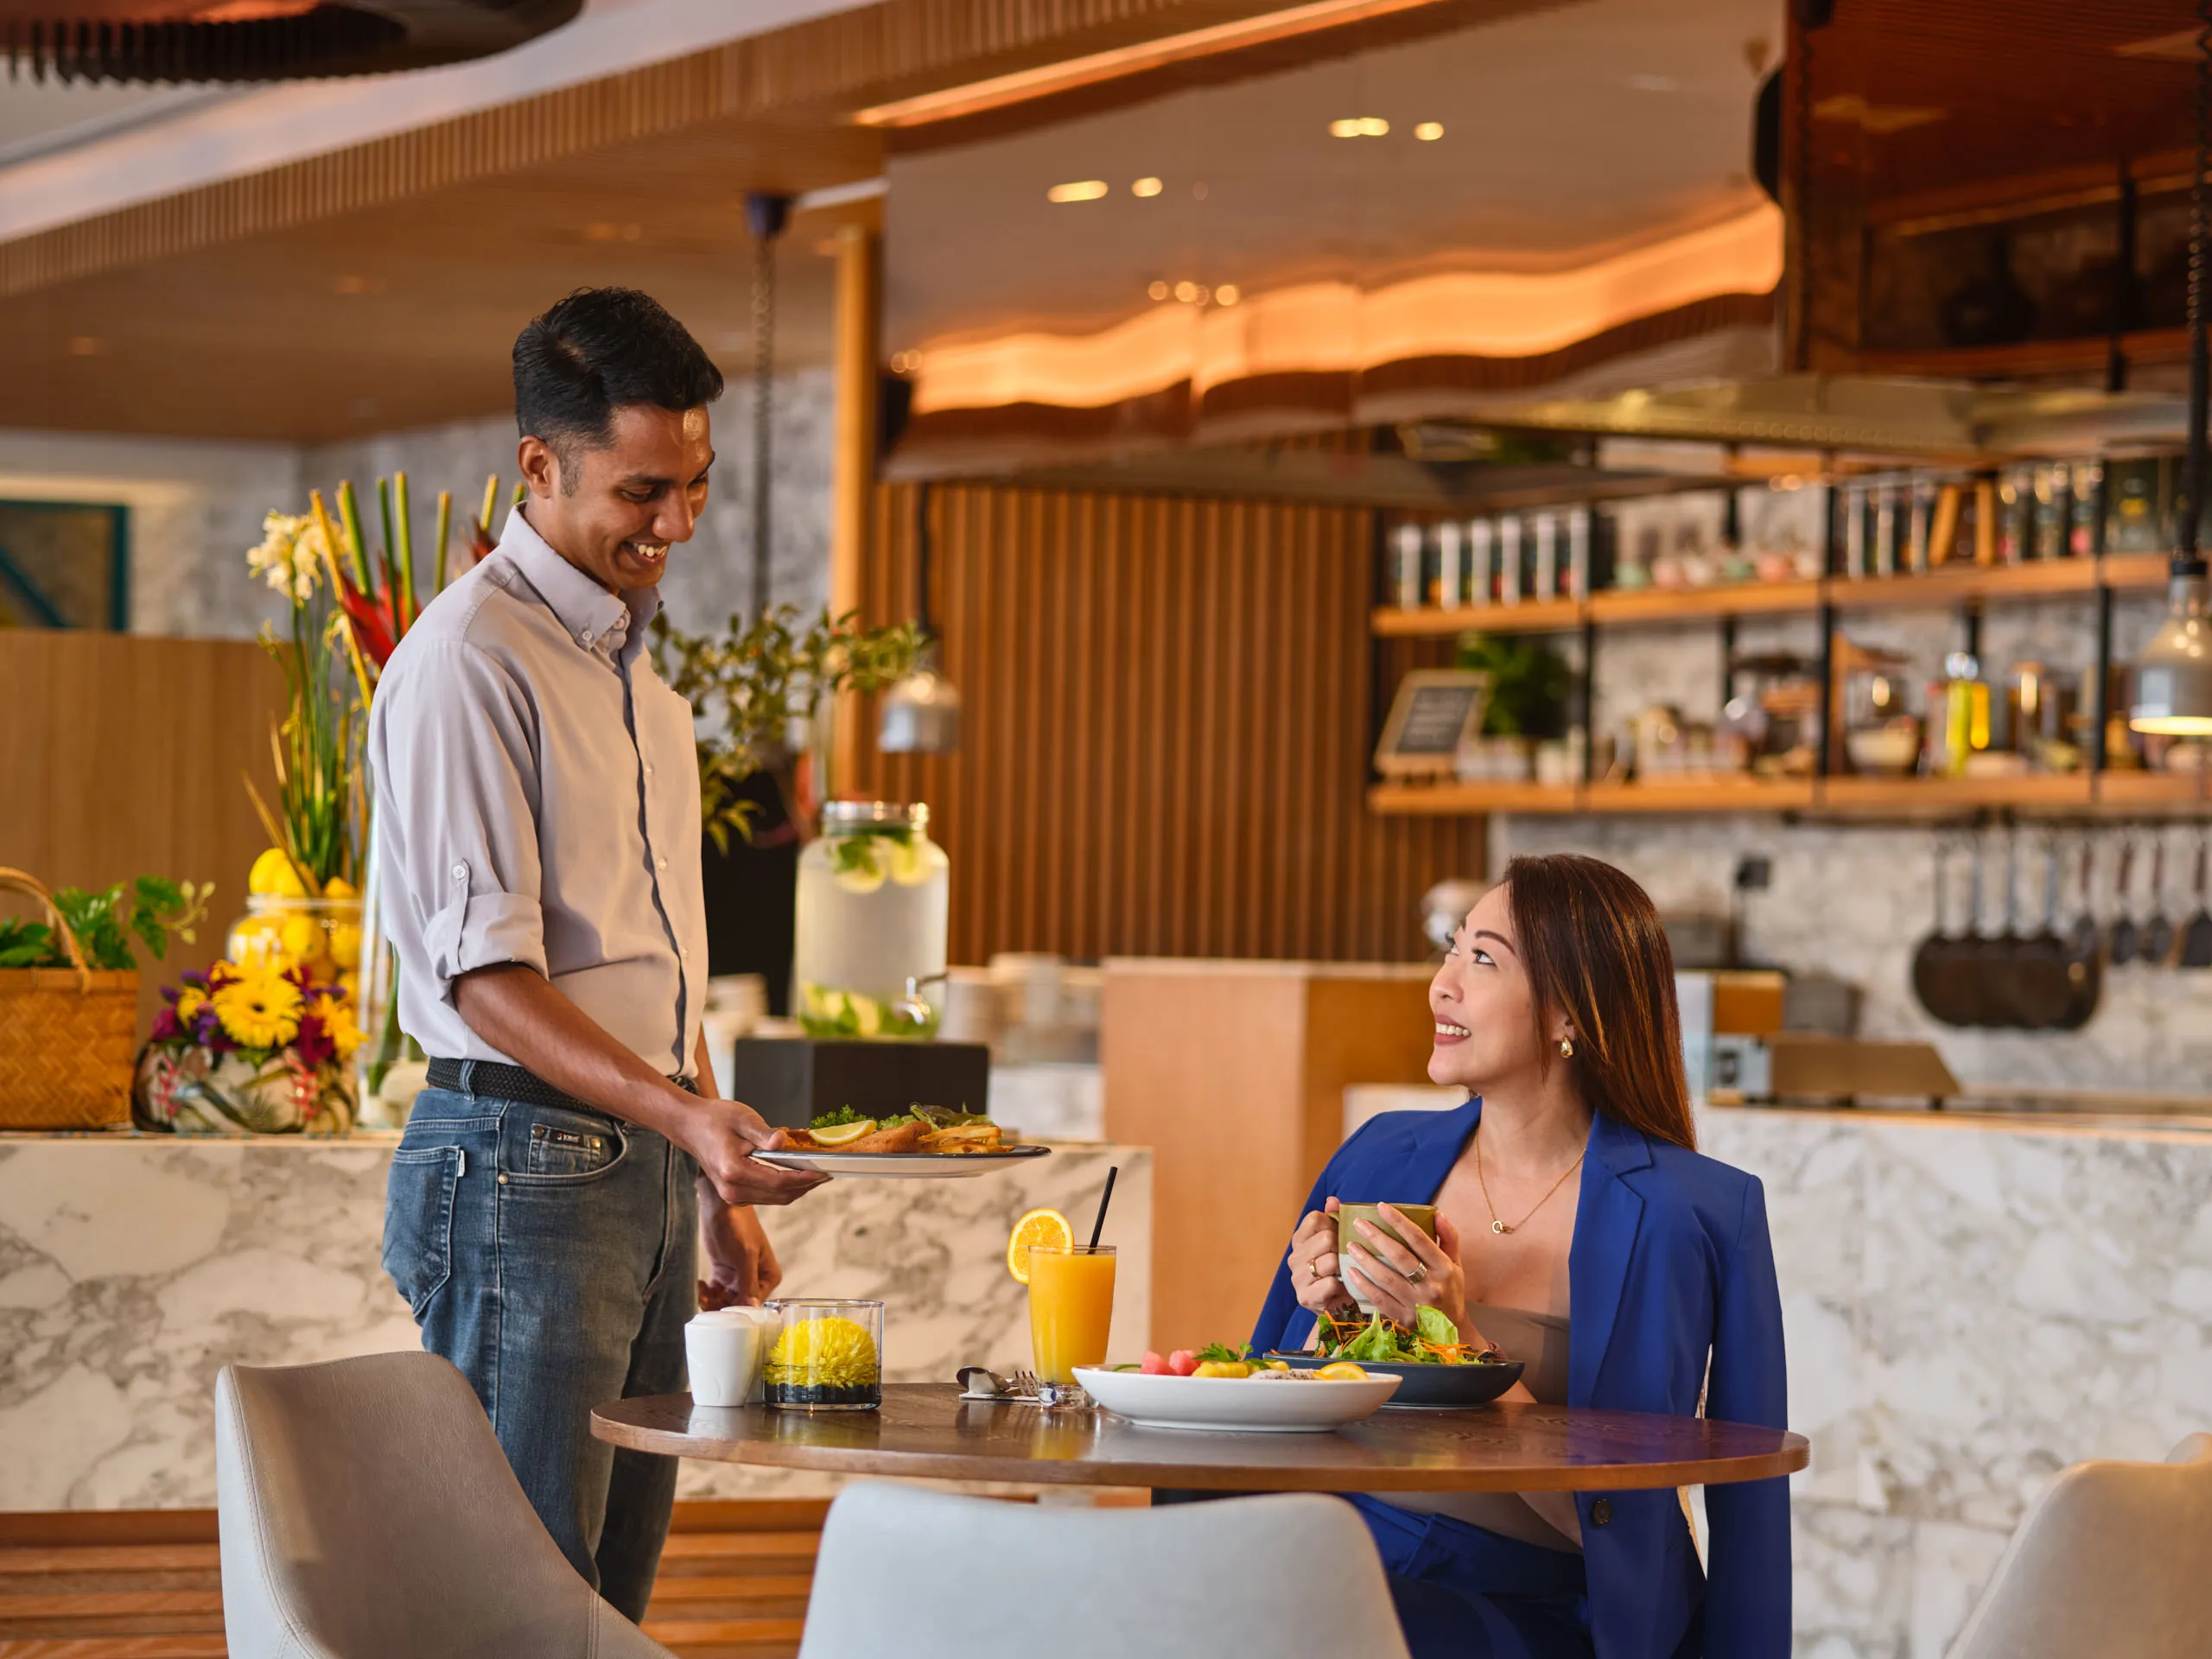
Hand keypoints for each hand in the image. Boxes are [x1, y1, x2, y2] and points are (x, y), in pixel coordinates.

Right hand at [680, 1096, 828, 1206]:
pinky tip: (797, 1174)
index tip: (824, 1172)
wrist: (690, 1127)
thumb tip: (784, 1141)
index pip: (778, 1181)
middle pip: (780, 1196)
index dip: (805, 1179)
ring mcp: (732, 1195)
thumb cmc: (715, 1119)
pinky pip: (767, 1196)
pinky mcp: (735, 1194)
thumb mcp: (742, 1119)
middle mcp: (732, 1190)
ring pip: (775, 1199)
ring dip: (797, 1188)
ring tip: (817, 1174)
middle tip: (827, 1173)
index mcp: (733, 1171)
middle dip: (806, 1186)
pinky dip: (784, 1188)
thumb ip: (764, 1134)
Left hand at [699, 1200, 780, 1308]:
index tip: (721, 1313)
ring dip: (712, 1301)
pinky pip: (715, 1292)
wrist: (719, 1206)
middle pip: (738, 1305)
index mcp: (769, 1276)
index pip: (754, 1304)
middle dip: (721, 1307)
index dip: (738, 1311)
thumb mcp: (745, 1254)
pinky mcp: (723, 1272)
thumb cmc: (738, 1224)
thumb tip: (752, 1307)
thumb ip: (748, 1282)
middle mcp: (756, 1279)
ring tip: (701, 1294)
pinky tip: (700, 1286)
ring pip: (725, 1301)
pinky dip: (706, 1293)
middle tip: (707, 1302)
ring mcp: (738, 1276)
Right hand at [1289, 1198, 1353, 1316]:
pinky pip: (1330, 1283)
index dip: (1333, 1224)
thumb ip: (1333, 1219)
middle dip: (1342, 1248)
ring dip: (1343, 1268)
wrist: (1337, 1307)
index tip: (1339, 1236)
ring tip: (1345, 1274)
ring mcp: (1297, 1278)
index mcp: (1299, 1240)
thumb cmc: (1337, 1270)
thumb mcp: (1335, 1243)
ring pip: (1330, 1261)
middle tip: (1346, 1259)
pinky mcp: (1305, 1297)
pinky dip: (1341, 1286)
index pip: (1315, 1218)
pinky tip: (1341, 1288)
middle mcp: (1294, 1257)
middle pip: (1326, 1238)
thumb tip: (1332, 1200)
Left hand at [1342, 1205, 1468, 1332]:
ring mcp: (1416, 1304)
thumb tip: (1437, 1213)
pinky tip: (1351, 1272)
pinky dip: (1364, 1285)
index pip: (1420, 1239)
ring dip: (1366, 1260)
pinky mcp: (1403, 1318)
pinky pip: (1379, 1299)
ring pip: (1386, 1278)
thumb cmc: (1451, 1291)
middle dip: (1377, 1237)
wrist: (1452, 1331)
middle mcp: (1431, 1286)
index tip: (1381, 1207)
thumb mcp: (1456, 1264)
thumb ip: (1448, 1238)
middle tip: (1359, 1224)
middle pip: (1400, 1257)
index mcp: (1444, 1269)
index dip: (1399, 1221)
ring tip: (1350, 1245)